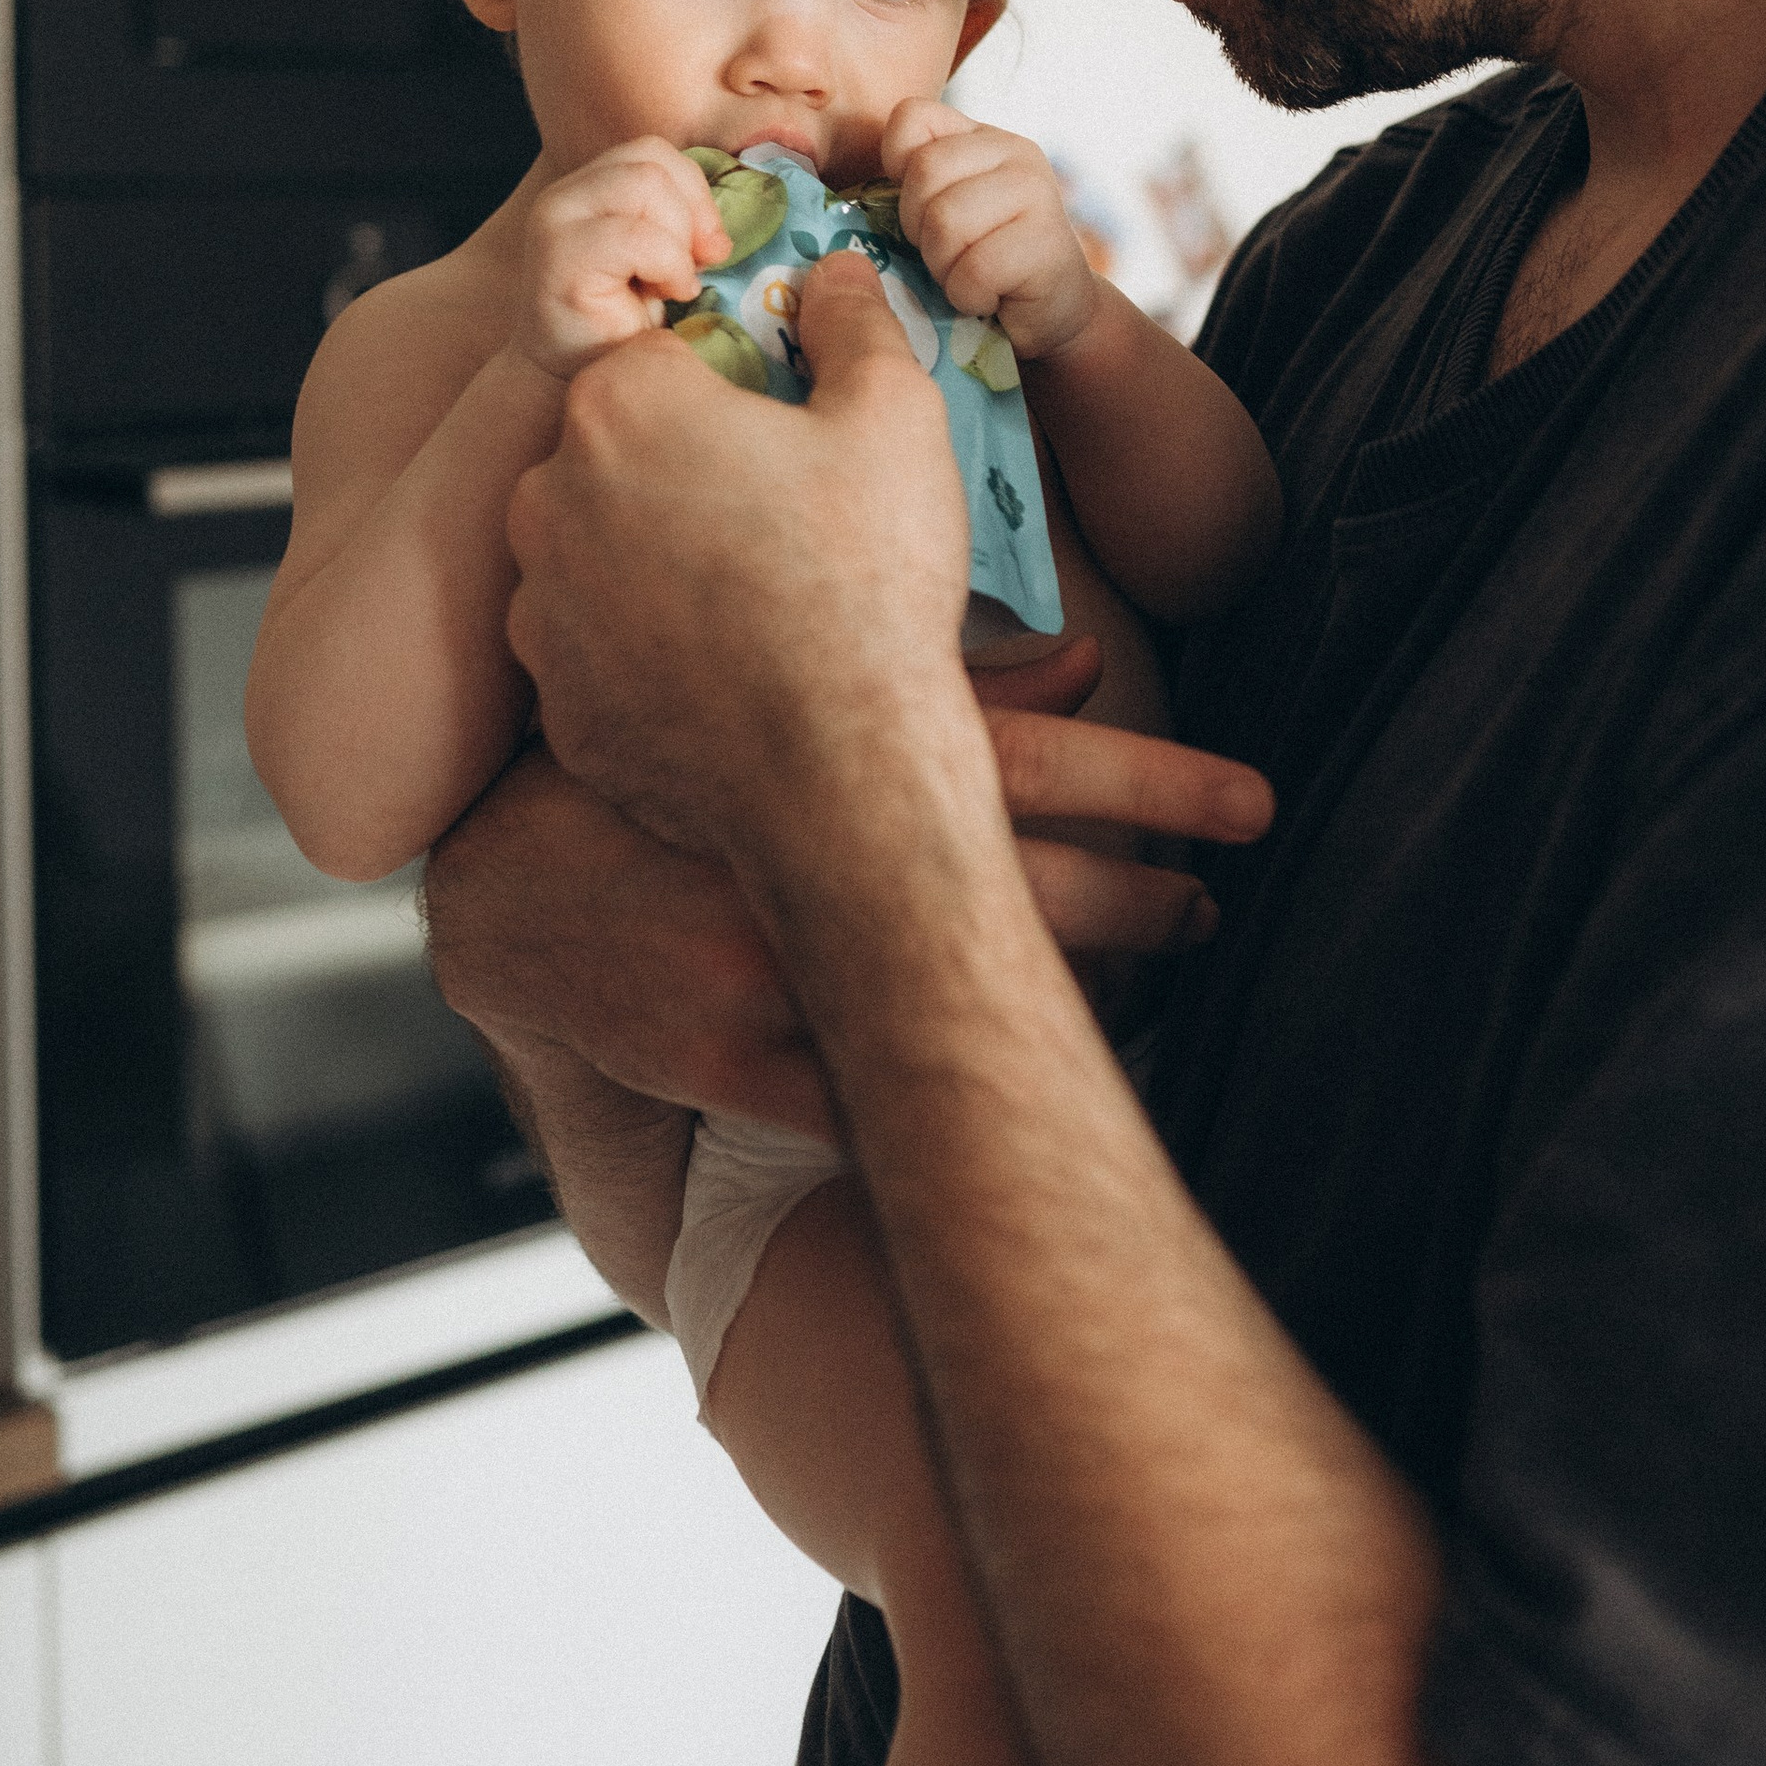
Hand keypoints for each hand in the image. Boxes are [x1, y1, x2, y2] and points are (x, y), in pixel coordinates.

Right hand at [425, 711, 1266, 1127]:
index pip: (1036, 770)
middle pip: (1026, 894)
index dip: (1159, 786)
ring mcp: (763, 976)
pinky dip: (956, 1085)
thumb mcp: (783, 690)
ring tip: (1157, 973)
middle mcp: (803, 863)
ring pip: (961, 1004)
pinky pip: (872, 1099)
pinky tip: (1032, 1072)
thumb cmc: (666, 766)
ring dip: (1077, 996)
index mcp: (829, 758)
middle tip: (1220, 900)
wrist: (508, 889)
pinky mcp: (728, 1066)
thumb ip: (944, 682)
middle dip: (1147, 901)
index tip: (1257, 801)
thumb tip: (1095, 666)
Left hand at [509, 260, 966, 854]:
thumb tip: (833, 274)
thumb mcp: (896, 418)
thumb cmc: (872, 581)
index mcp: (618, 406)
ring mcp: (541, 613)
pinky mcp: (556, 708)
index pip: (652, 354)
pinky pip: (596, 656)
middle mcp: (547, 499)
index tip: (776, 422)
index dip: (722, 381)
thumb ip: (854, 323)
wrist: (846, 777)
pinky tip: (724, 674)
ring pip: (593, 554)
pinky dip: (645, 658)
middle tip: (774, 514)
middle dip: (680, 469)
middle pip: (611, 450)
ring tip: (753, 602)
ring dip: (652, 562)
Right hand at [514, 137, 725, 380]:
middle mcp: (565, 197)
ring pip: (645, 185)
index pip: (654, 152)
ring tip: (673, 283)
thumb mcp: (663, 258)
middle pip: (652, 161)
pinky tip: (665, 296)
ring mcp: (556, 223)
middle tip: (695, 266)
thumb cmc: (626, 324)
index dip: (694, 191)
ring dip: (678, 239)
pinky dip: (669, 265)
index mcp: (591, 189)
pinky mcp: (560, 260)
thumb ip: (685, 224)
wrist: (578, 382)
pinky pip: (638, 237)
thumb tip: (721, 234)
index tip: (707, 247)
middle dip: (691, 214)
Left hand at [881, 98, 1098, 363]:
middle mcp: (1013, 151)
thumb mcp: (941, 211)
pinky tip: (988, 297)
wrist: (1051, 313)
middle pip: (924, 172)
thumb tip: (841, 198)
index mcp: (980, 137)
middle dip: (920, 228)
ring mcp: (1036, 192)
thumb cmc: (982, 263)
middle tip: (947, 254)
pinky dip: (969, 295)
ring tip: (968, 277)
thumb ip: (907, 189)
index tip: (919, 209)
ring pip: (945, 221)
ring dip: (944, 267)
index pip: (911, 118)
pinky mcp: (1047, 242)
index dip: (898, 168)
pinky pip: (974, 269)